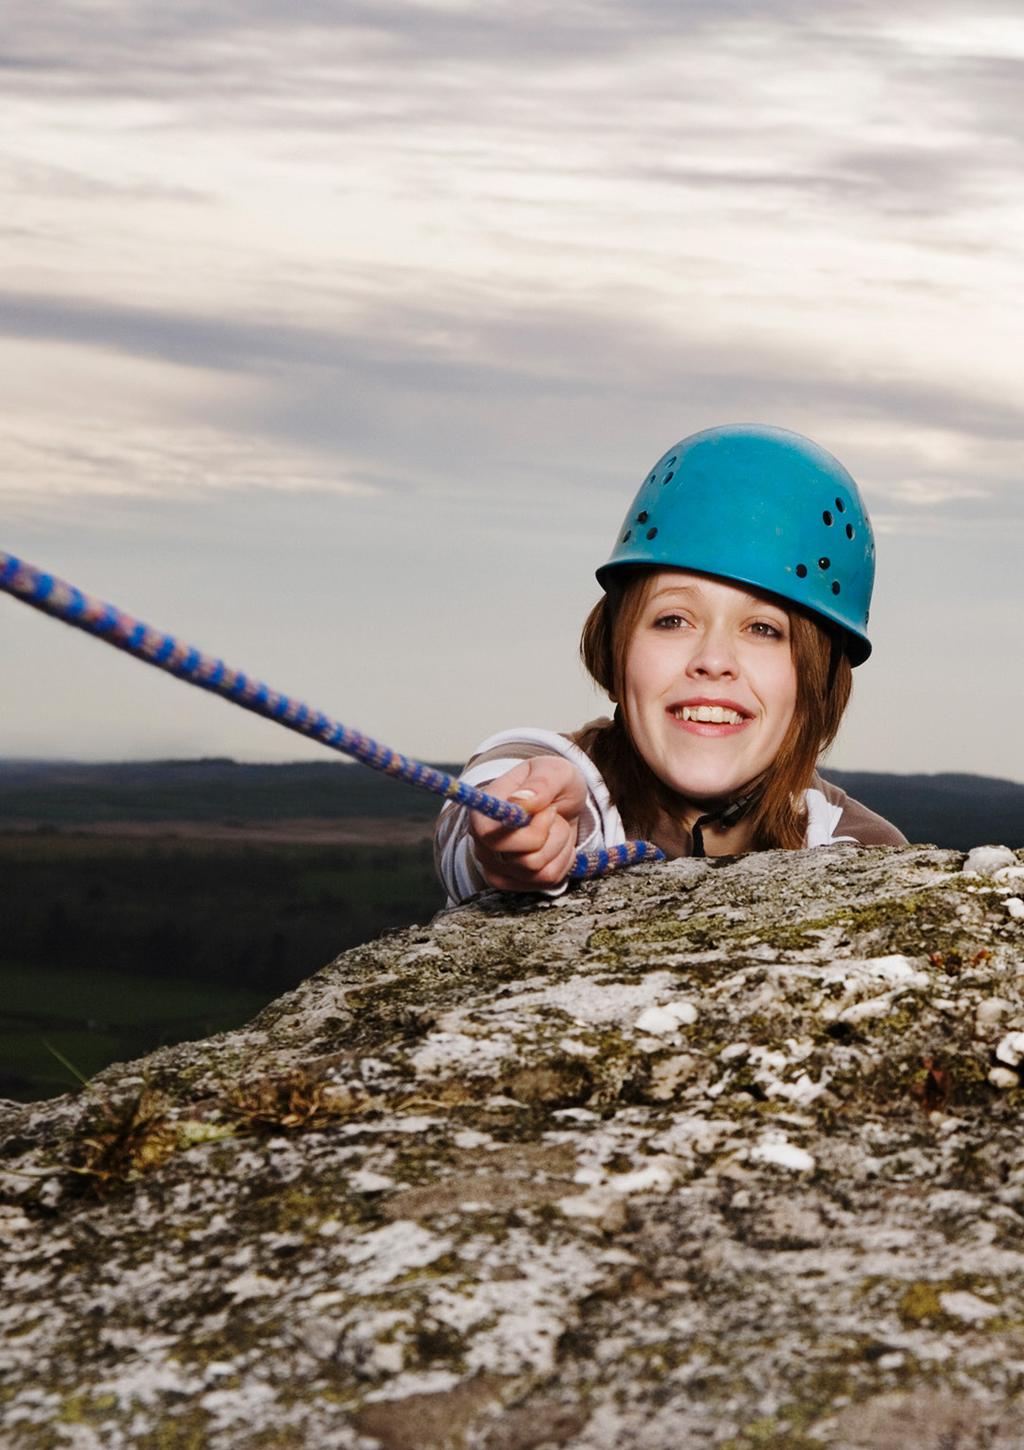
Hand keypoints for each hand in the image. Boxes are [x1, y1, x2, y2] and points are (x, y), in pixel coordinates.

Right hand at [469, 755, 587, 891]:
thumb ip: (541, 783)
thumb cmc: (551, 783)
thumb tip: (522, 802)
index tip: (548, 809)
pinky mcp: (513, 882)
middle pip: (525, 861)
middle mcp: (483, 844)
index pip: (495, 838)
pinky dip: (563, 861)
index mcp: (483, 814)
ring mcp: (496, 867)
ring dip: (560, 845)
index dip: (532, 830)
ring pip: (539, 872)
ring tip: (556, 825)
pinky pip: (547, 881)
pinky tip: (557, 843)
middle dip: (553, 835)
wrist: (559, 801)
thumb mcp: (554, 770)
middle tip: (554, 814)